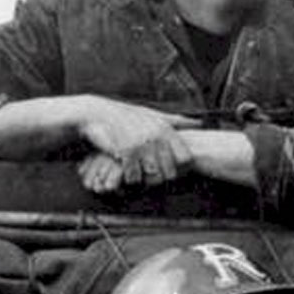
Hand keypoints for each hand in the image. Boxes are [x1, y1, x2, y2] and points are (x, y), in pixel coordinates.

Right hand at [75, 97, 196, 185]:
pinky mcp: (125, 152)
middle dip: (161, 178)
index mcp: (165, 129)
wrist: (94, 114)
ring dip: (144, 180)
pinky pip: (134, 177)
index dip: (180, 168)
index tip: (169, 167)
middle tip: (149, 174)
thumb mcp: (152, 115)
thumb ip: (175, 120)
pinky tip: (124, 170)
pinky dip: (129, 178)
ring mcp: (141, 145)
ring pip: (153, 177)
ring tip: (136, 172)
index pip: (186, 159)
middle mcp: (156, 137)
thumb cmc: (126, 117)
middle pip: (170, 173)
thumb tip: (198, 122)